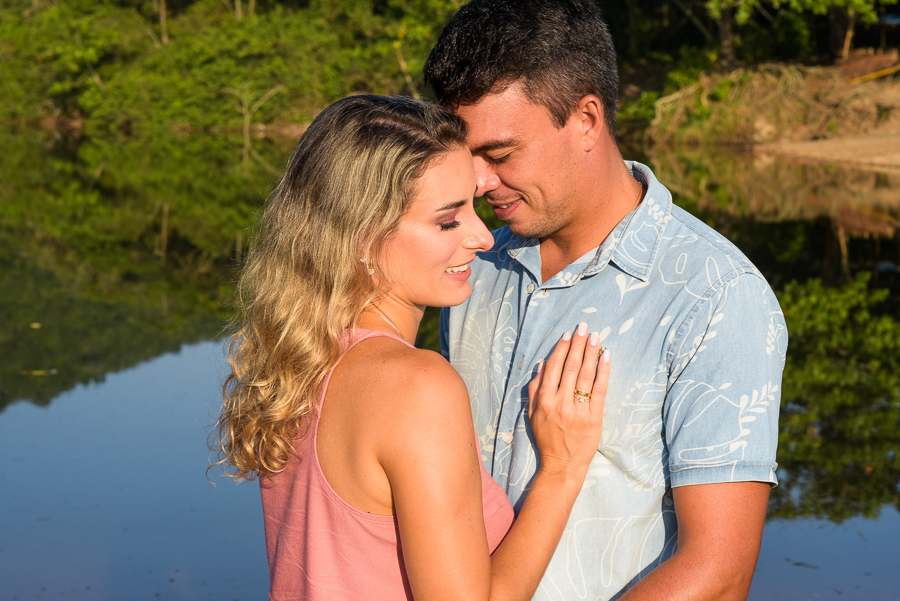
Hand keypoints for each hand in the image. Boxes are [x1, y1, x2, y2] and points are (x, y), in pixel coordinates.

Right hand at [527, 322, 609, 479]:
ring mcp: (578, 410)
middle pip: (571, 366)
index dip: (562, 348)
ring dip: (591, 352)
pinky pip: (600, 390)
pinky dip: (604, 371)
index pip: (554, 367)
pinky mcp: (594, 417)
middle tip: (584, 327)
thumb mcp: (532, 414)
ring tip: (596, 336)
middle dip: (578, 344)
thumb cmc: (547, 438)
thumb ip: (535, 389)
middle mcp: (560, 402)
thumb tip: (542, 365)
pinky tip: (606, 356)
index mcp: (544, 400)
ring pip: (586, 375)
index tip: (568, 334)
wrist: (562, 464)